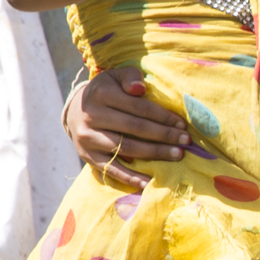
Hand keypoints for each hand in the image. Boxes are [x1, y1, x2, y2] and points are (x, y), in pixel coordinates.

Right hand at [67, 67, 190, 186]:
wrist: (74, 110)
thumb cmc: (105, 91)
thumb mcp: (115, 77)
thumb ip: (130, 77)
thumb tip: (140, 89)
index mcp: (101, 94)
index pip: (139, 107)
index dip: (163, 116)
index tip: (182, 124)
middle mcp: (92, 116)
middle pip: (135, 128)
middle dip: (164, 135)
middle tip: (185, 141)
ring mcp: (88, 138)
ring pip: (127, 148)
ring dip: (154, 153)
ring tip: (176, 155)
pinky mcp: (87, 156)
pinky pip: (111, 168)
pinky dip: (130, 177)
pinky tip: (149, 182)